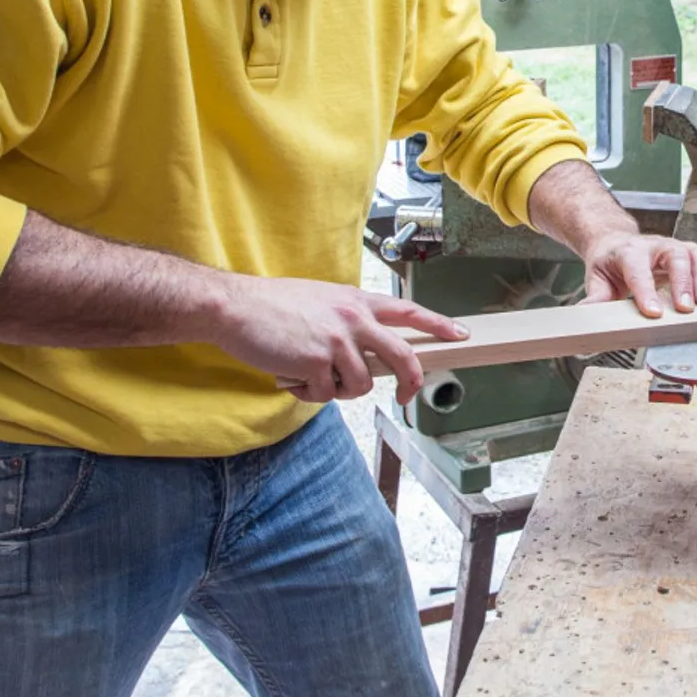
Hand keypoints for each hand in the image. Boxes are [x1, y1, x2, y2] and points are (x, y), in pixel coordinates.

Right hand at [210, 274, 468, 404]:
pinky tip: (290, 377)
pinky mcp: (318, 363)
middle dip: (412, 381)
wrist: (235, 307)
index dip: (438, 323)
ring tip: (311, 375)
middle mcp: (354, 319)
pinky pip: (326, 395)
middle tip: (407, 396)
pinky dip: (308, 393)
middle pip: (403, 356)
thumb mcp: (322, 300)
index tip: (460, 334)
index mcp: (357, 301)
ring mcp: (338, 341)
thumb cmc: (274, 306)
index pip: (409, 311)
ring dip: (337, 389)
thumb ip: (348, 319)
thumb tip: (368, 349)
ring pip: (361, 385)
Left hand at [582, 232, 696, 317]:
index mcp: (630, 251)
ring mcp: (676, 249)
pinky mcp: (690, 256)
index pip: (639, 269)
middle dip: (682, 284)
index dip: (646, 291)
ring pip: (696, 257)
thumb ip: (595, 297)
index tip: (653, 312)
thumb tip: (589, 313)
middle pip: (674, 258)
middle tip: (685, 308)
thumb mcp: (596, 278)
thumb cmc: (610, 262)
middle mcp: (656, 246)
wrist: (617, 242)